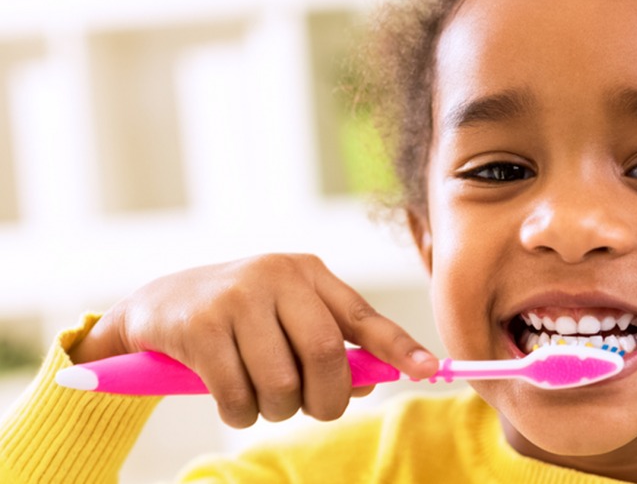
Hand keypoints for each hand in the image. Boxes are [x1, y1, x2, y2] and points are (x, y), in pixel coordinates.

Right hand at [69, 253, 437, 427]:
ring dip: (276, 410)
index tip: (429, 370)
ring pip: (282, 383)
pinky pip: (238, 395)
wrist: (156, 307)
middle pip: (327, 356)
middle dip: (326, 399)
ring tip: (261, 400)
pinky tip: (230, 399)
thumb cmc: (238, 319)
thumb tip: (374, 381)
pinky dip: (240, 413)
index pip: (364, 316)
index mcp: (308, 273)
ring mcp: (236, 297)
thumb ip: (332, 345)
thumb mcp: (287, 318)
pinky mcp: (200, 326)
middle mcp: (277, 276)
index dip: (399, 347)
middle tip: (312, 409)